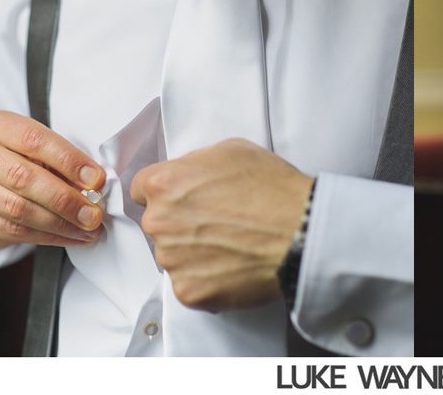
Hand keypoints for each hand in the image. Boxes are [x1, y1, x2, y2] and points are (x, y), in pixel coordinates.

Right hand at [0, 111, 105, 254]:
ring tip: (88, 229)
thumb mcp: (34, 149)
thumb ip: (59, 161)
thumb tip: (94, 186)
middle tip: (94, 214)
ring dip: (60, 223)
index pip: (35, 140)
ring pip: (19, 209)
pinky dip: (47, 236)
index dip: (70, 161)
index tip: (97, 180)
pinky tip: (68, 236)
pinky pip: (13, 231)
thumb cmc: (17, 160)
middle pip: (25, 178)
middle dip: (66, 199)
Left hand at [130, 138, 313, 312]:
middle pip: (157, 223)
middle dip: (180, 222)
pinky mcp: (188, 291)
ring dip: (193, 252)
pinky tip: (233, 264)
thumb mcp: (232, 150)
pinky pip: (189, 284)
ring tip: (230, 244)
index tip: (182, 198)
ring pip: (173, 255)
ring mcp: (172, 259)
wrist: (300, 230)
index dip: (166, 192)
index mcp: (165, 183)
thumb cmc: (273, 189)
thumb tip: (188, 176)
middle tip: (216, 222)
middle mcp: (160, 222)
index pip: (142, 188)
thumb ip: (195, 163)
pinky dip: (207, 278)